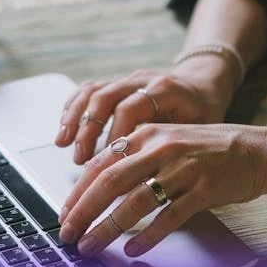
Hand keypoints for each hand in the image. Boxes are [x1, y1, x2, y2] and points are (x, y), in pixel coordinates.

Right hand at [55, 57, 235, 164]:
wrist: (203, 88)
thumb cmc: (202, 116)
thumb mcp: (198, 133)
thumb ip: (173, 152)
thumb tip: (147, 186)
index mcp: (164, 90)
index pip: (130, 109)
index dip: (114, 136)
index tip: (109, 163)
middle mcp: (142, 81)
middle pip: (104, 97)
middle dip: (88, 130)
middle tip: (80, 159)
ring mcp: (126, 81)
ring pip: (91, 91)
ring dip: (74, 120)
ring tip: (62, 145)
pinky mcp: (115, 85)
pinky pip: (87, 90)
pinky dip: (72, 109)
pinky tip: (64, 129)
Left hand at [58, 123, 266, 256]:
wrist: (256, 151)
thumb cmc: (207, 151)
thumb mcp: (166, 143)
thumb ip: (135, 159)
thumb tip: (97, 189)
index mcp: (147, 135)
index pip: (100, 164)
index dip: (77, 192)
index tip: (64, 215)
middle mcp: (161, 149)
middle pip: (110, 182)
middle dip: (83, 211)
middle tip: (68, 234)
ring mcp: (183, 169)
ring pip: (135, 202)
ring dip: (108, 228)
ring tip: (92, 246)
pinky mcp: (203, 189)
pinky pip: (169, 216)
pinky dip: (148, 236)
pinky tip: (133, 250)